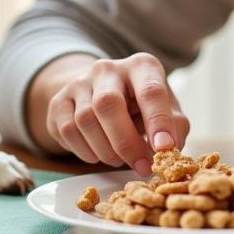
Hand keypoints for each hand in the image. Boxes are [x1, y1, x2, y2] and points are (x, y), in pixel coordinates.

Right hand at [45, 52, 188, 176]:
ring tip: (120, 159)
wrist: (100, 96)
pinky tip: (98, 153)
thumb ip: (174, 127)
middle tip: (142, 167)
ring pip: (86, 119)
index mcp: (141, 66)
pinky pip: (68, 130)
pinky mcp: (59, 100)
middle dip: (126, 142)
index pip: (150, 90)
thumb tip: (168, 149)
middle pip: (108, 104)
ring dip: (106, 151)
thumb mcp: (166, 111)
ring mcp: (79, 82)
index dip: (158, 121)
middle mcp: (107, 68)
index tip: (164, 148)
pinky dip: (85, 151)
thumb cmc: (141, 108)